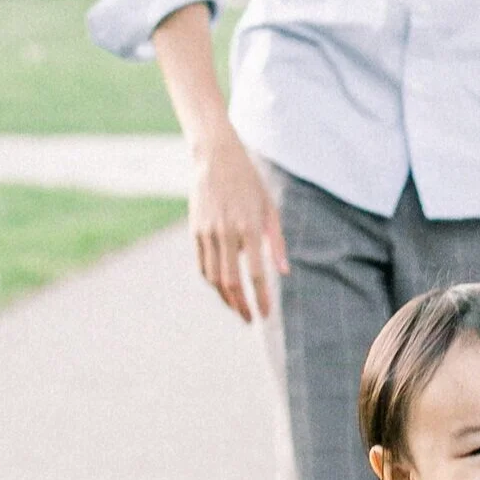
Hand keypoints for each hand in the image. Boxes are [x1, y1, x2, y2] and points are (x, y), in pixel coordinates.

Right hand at [191, 132, 287, 319]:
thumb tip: (284, 272)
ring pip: (214, 277)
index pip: (255, 273)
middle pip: (231, 282)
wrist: (215, 159)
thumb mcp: (270, 208)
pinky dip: (213, 282)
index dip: (261, 297)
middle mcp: (226, 233)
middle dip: (241, 305)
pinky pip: (203, 265)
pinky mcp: (195, 231)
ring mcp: (207, 233)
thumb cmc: (249, 183)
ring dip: (226, 298)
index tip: (266, 314)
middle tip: (250, 319)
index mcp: (249, 227)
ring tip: (238, 307)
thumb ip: (277, 242)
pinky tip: (223, 288)